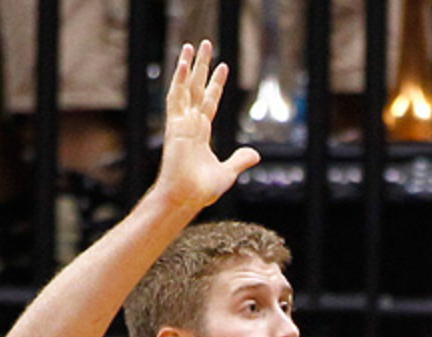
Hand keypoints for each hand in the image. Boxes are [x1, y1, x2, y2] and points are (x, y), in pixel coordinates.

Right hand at [155, 41, 259, 212]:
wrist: (186, 197)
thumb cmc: (202, 189)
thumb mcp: (228, 172)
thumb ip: (240, 160)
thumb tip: (256, 154)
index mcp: (200, 133)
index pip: (209, 101)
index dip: (216, 84)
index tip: (223, 67)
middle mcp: (189, 124)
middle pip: (195, 88)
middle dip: (201, 66)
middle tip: (205, 44)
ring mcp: (181, 123)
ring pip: (184, 87)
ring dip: (188, 66)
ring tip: (191, 45)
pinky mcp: (174, 126)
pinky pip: (175, 99)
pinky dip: (178, 81)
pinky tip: (182, 64)